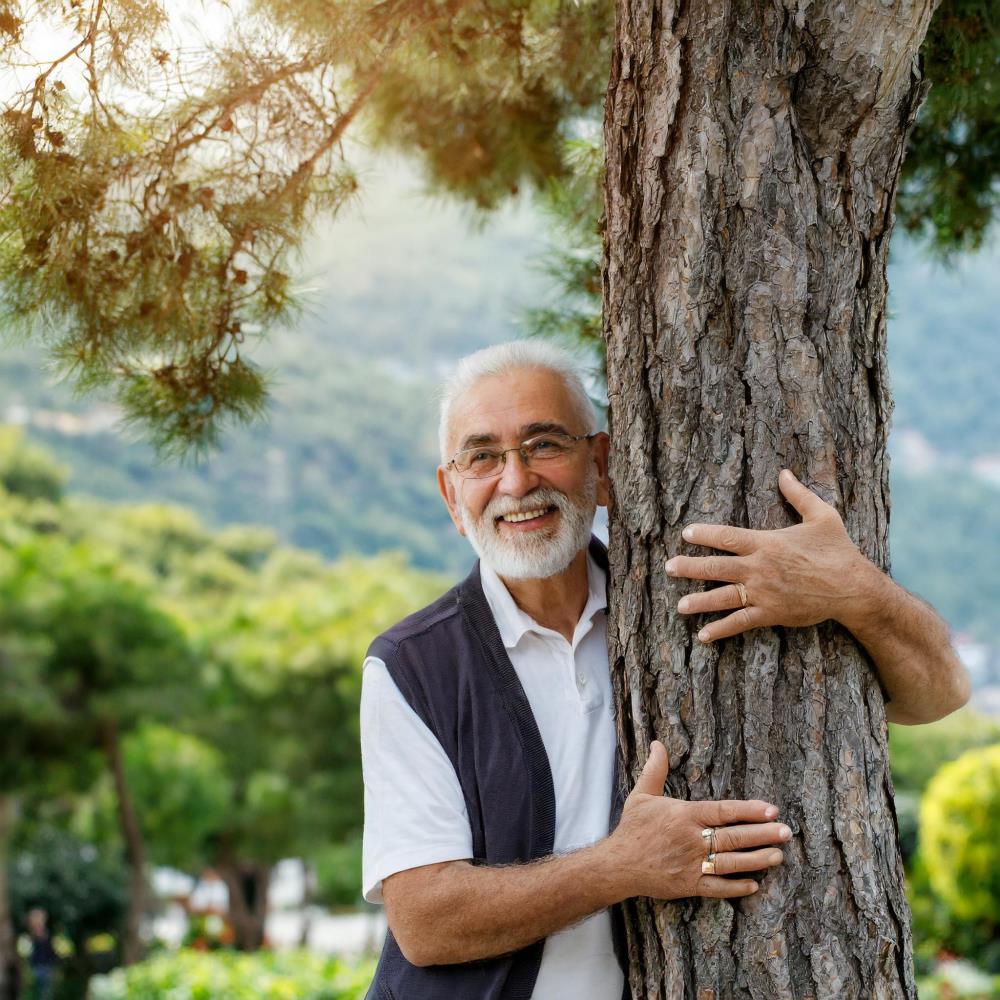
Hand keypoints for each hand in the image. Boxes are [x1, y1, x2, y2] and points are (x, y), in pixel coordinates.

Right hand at [606, 741, 789, 900]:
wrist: (617, 865)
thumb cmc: (632, 828)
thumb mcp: (642, 795)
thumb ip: (655, 769)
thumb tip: (658, 743)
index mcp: (684, 816)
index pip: (723, 812)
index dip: (749, 810)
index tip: (771, 810)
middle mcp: (692, 840)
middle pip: (734, 837)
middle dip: (763, 835)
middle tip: (786, 832)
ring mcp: (692, 864)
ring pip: (731, 863)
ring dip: (757, 860)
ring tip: (778, 856)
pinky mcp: (689, 885)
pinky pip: (718, 888)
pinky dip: (736, 886)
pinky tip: (754, 884)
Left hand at [666, 469, 875, 641]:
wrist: (853, 587)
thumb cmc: (838, 550)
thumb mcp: (821, 516)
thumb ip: (798, 494)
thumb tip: (784, 472)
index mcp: (766, 543)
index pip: (727, 537)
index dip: (704, 534)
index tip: (686, 533)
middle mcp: (759, 568)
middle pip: (716, 567)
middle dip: (690, 567)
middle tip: (668, 567)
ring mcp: (763, 592)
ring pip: (723, 597)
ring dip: (699, 601)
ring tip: (679, 605)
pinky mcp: (771, 613)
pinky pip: (740, 622)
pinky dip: (721, 629)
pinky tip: (703, 635)